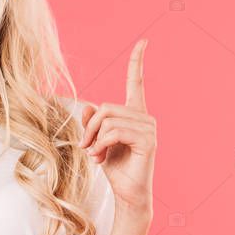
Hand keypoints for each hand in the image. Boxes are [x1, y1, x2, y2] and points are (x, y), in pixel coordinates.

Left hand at [79, 39, 155, 214]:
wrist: (127, 193)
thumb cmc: (113, 167)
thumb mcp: (96, 142)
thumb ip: (92, 123)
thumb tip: (87, 107)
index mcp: (133, 114)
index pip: (136, 82)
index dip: (137, 62)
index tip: (143, 41)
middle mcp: (144, 117)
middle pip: (106, 107)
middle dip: (90, 127)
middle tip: (86, 147)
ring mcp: (149, 128)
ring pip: (108, 119)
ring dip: (94, 138)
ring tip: (94, 154)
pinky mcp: (148, 140)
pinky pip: (115, 132)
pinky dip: (101, 144)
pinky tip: (100, 158)